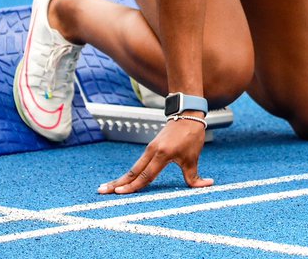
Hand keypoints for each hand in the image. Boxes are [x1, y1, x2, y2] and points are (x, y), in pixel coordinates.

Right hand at [97, 117, 212, 193]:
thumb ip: (194, 176)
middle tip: (101, 191)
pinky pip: (138, 164)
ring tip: (106, 188)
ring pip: (133, 168)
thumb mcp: (193, 157)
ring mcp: (150, 149)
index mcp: (162, 154)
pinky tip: (122, 181)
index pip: (146, 175)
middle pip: (132, 172)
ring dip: (120, 179)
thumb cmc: (191, 135)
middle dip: (117, 183)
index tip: (120, 193)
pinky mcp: (150, 149)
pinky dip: (129, 174)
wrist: (187, 114)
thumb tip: (206, 185)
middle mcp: (152, 152)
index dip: (133, 186)